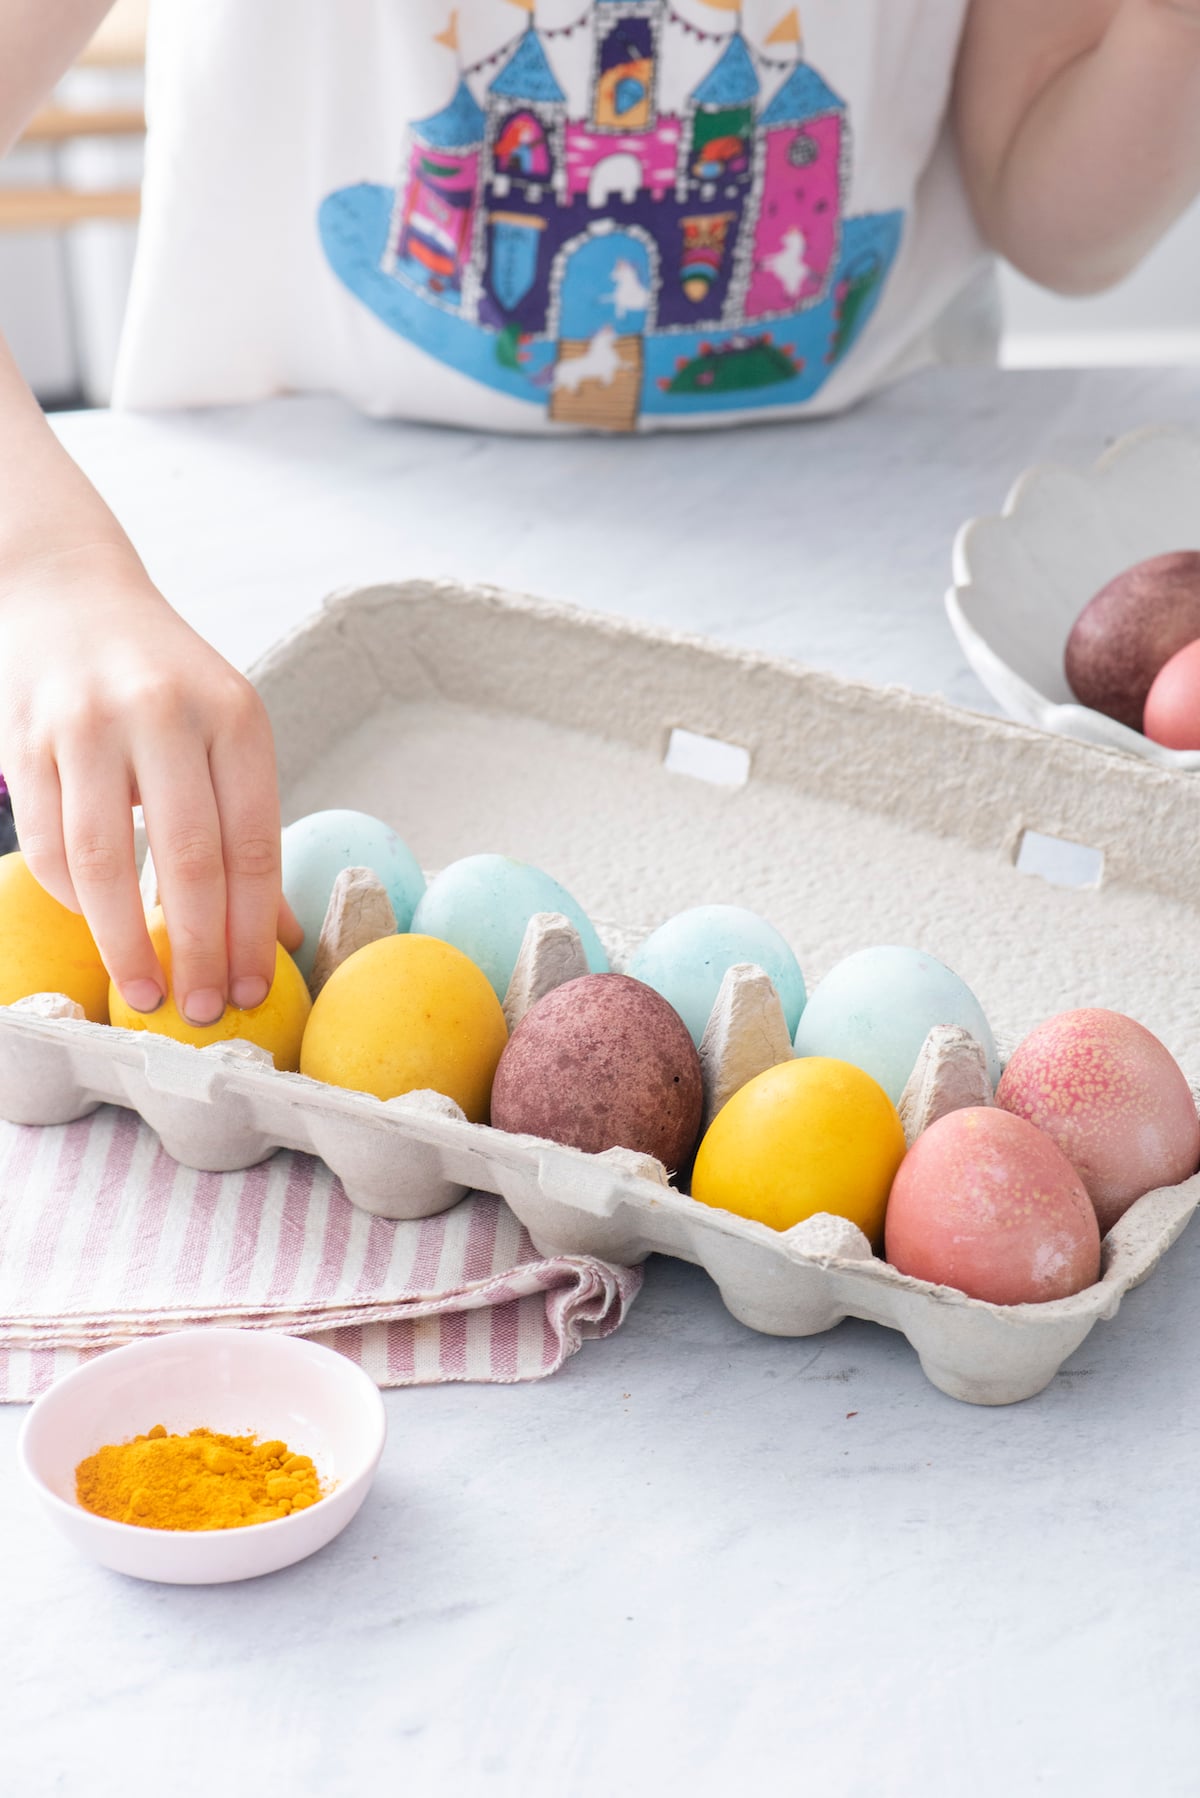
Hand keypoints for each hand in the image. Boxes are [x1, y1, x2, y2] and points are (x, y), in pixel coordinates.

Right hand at [0, 540, 300, 1022]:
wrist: (70, 596)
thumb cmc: (165, 682)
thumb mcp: (225, 734)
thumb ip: (247, 828)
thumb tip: (277, 935)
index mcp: (234, 715)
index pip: (253, 842)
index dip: (254, 927)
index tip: (256, 987)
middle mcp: (164, 713)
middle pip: (187, 858)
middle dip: (198, 949)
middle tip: (204, 1011)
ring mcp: (88, 724)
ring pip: (106, 859)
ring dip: (125, 941)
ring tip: (146, 993)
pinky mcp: (25, 739)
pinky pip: (50, 843)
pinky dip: (75, 899)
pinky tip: (97, 926)